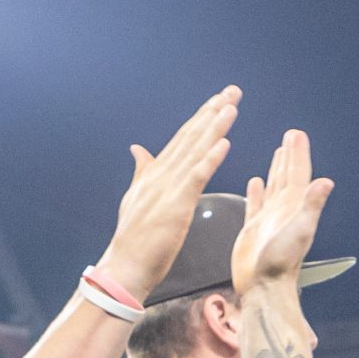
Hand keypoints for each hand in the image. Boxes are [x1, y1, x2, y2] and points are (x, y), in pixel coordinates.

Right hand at [95, 87, 240, 298]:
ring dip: (214, 128)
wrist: (125, 266)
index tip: (218, 100)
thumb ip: (142, 171)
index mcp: (155, 173)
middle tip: (232, 91)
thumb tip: (138, 148)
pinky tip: (224, 142)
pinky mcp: (176, 205)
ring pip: (195, 151)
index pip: (183, 139)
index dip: (202, 117)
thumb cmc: (134, 238)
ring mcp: (168, 188)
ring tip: (231, 107)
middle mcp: (161, 174)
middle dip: (213, 112)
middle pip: (191, 137)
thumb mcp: (137, 197)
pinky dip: (210, 158)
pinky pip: (196, 177)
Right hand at [233, 129, 336, 291]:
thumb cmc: (282, 263)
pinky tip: (255, 181)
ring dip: (276, 169)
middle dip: (290, 155)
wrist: (264, 288)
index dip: (298, 154)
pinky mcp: (253, 229)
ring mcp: (269, 219)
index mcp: (294, 208)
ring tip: (278, 151)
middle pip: (288, 176)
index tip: (297, 134)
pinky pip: (256, 204)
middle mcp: (283, 211)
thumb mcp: (300, 231)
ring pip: (274, 187)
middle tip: (292, 135)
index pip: (298, 174)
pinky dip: (257, 191)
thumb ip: (312, 206)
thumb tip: (326, 182)